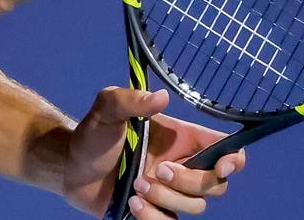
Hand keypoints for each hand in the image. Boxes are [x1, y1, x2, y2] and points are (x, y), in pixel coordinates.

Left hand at [61, 88, 245, 217]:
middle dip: (191, 182)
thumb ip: (131, 99)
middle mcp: (182, 166)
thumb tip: (161, 96)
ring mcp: (171, 193)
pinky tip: (132, 204)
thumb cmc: (93, 134)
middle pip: (215, 184)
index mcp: (182, 139)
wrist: (70, 167)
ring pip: (195, 207)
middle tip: (158, 171)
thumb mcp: (107, 109)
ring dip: (167, 199)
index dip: (233, 159)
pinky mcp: (156, 213)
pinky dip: (154, 217)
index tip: (222, 166)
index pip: (225, 149)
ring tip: (135, 185)